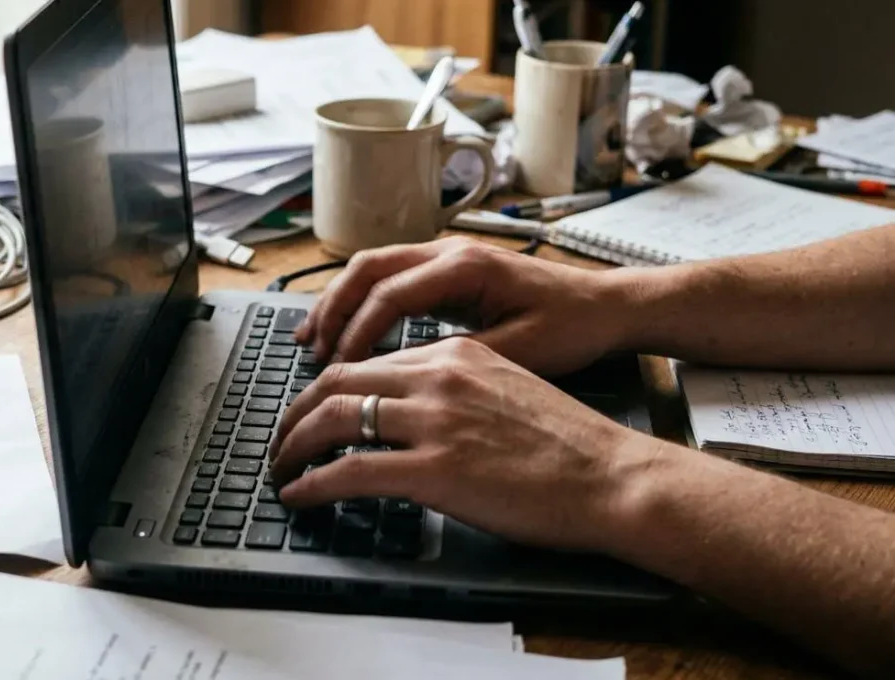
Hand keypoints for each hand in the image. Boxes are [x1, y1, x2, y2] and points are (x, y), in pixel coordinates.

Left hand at [270, 337, 657, 550]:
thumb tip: (420, 409)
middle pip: (338, 381)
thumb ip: (460, 388)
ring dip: (293, 445)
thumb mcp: (511, 388)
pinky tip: (299, 495)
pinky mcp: (433, 470)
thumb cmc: (572, 445)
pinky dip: (312, 483)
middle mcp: (438, 376)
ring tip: (280, 467)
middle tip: (281, 438)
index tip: (313, 408)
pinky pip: (348, 470)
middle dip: (297, 412)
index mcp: (457, 354)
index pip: (370, 361)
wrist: (614, 476)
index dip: (329, 386)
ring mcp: (434, 421)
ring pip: (333, 419)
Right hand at [295, 237, 633, 375]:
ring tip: (311, 342)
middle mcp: (449, 251)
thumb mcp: (520, 353)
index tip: (337, 373)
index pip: (388, 294)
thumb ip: (460, 359)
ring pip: (372, 269)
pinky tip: (347, 334)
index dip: (356, 334)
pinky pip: (389, 280)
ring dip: (339, 303)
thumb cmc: (574, 328)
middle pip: (367, 269)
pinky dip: (360, 304)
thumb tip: (402, 377)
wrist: (609, 306)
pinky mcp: (447, 273)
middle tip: (308, 353)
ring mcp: (446, 257)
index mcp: (465, 267)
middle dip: (332, 310)